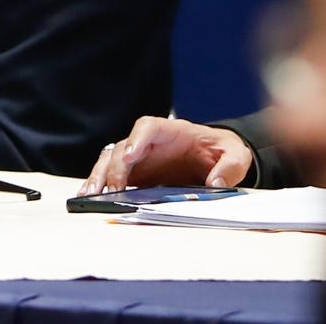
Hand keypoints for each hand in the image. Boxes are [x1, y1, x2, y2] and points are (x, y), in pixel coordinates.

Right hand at [78, 117, 253, 194]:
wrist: (216, 157)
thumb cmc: (223, 150)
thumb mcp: (235, 155)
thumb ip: (229, 167)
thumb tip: (216, 183)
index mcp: (172, 131)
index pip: (148, 127)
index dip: (137, 140)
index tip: (129, 156)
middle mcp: (150, 142)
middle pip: (124, 146)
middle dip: (115, 167)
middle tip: (112, 189)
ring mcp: (140, 157)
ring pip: (111, 159)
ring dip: (100, 175)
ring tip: (90, 194)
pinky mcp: (136, 173)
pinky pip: (112, 175)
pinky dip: (100, 184)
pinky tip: (91, 197)